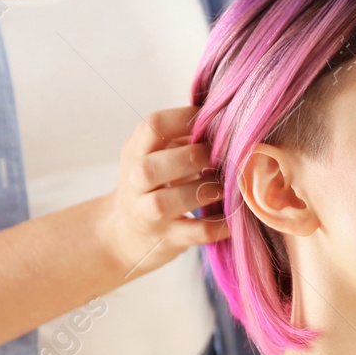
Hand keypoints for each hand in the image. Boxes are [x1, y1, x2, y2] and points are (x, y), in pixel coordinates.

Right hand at [97, 104, 229, 280]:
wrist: (122, 234)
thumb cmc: (150, 187)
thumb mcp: (152, 155)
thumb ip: (178, 137)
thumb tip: (222, 116)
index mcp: (135, 152)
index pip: (153, 126)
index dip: (185, 119)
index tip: (211, 120)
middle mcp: (136, 182)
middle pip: (154, 165)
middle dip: (193, 157)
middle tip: (219, 156)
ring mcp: (148, 214)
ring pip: (170, 201)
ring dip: (205, 190)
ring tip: (225, 186)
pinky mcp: (168, 239)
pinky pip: (196, 233)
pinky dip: (219, 225)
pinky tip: (233, 217)